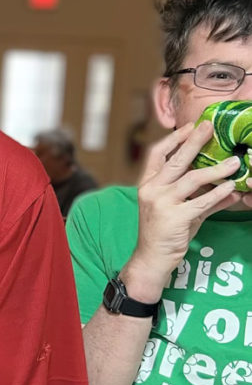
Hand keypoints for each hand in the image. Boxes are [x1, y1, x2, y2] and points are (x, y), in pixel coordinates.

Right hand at [127, 121, 248, 298]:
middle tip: (210, 126)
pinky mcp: (174, 217)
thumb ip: (204, 199)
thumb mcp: (182, 211)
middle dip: (194, 141)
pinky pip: (202, 201)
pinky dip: (219, 193)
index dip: (174, 139)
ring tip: (235, 162)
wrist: (151, 258)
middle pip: (176, 160)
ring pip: (192, 178)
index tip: (190, 126)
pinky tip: (232, 188)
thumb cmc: (165, 233)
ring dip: (217, 169)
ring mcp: (161, 203)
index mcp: (148, 184)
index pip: (157, 154)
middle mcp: (151, 190)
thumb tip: (231, 190)